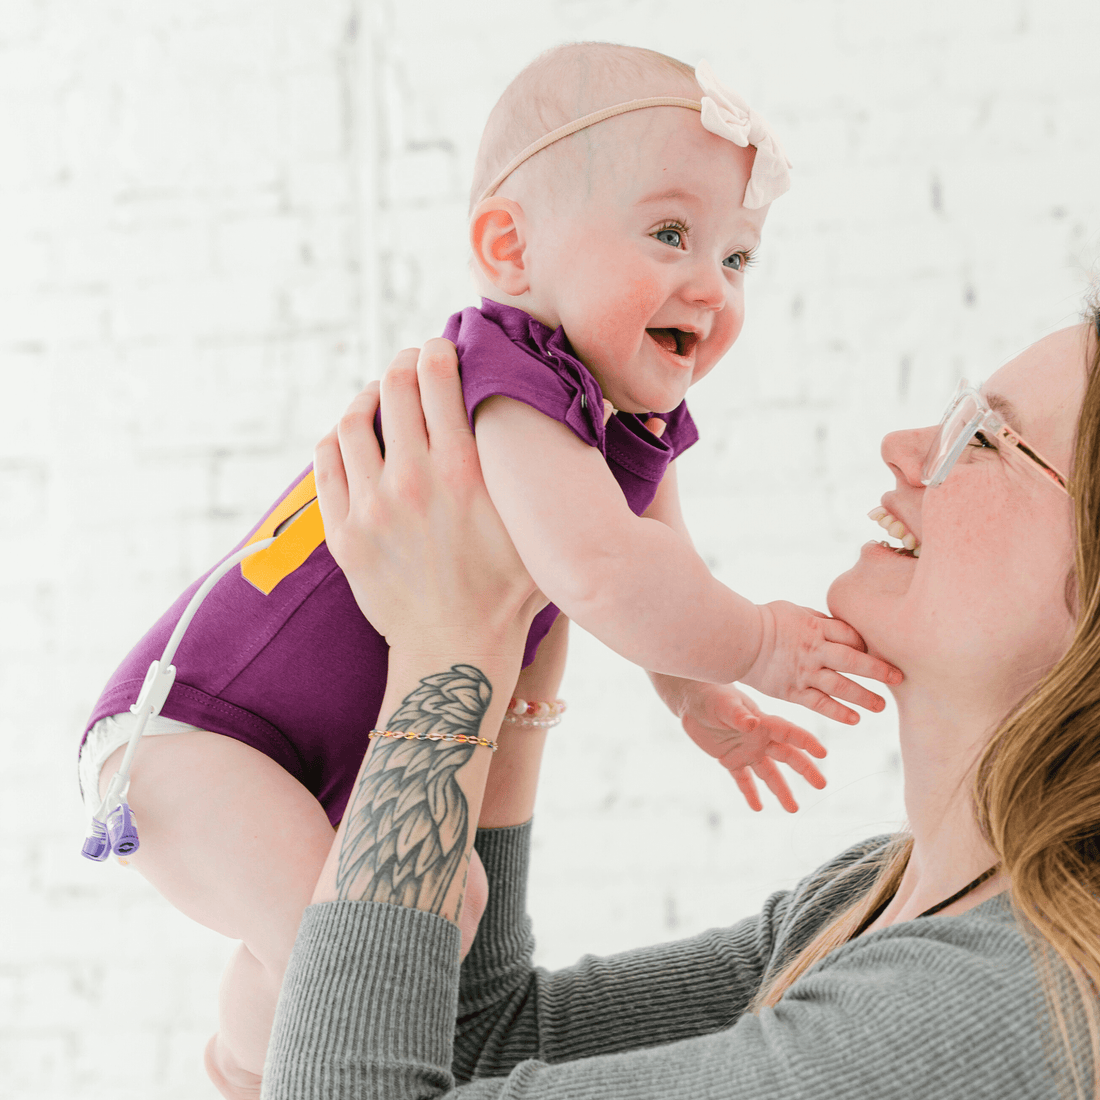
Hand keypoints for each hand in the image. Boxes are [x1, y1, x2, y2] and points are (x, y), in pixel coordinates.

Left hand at [314, 339, 545, 656]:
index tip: (442, 349)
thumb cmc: (509, 591)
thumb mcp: (538, 527)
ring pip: (352, 419)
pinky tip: (353, 437)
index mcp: (463, 470)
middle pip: (392, 384)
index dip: (437, 350)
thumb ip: (541, 473)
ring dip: (367, 397)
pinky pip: (326, 462)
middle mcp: (412, 480)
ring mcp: (371, 507)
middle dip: (403, 363)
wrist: (456, 650)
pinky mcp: (344, 533)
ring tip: (379, 398)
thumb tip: (571, 421)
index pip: (437, 375)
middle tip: (411, 366)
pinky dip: (337, 437)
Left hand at [674, 681, 826, 812]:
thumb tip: (753, 723)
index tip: (823, 754)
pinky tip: (757, 808)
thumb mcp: (724, 704)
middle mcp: (760, 739)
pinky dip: (750, 793)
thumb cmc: (712, 696)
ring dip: (781, 790)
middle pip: (787, 756)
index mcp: (763, 722)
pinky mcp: (730, 760)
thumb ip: (738, 715)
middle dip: (805, 770)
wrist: (692, 700)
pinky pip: (743, 780)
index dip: (806, 742)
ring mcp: (747, 751)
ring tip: (793, 809)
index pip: (790, 733)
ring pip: (769, 773)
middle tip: (821, 785)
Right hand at [740, 602, 902, 724]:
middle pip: (853, 660)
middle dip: (879, 670)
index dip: (866, 643)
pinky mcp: (792, 691)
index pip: (850, 635)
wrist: (736, 641)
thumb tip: (839, 628)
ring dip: (864, 696)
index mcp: (815, 627)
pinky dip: (839, 712)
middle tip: (899, 677)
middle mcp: (813, 650)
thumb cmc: (764, 621)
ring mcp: (803, 672)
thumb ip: (819, 621)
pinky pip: (820, 704)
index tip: (877, 650)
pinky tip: (855, 719)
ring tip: (882, 706)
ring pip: (841, 686)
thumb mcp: (795, 611)